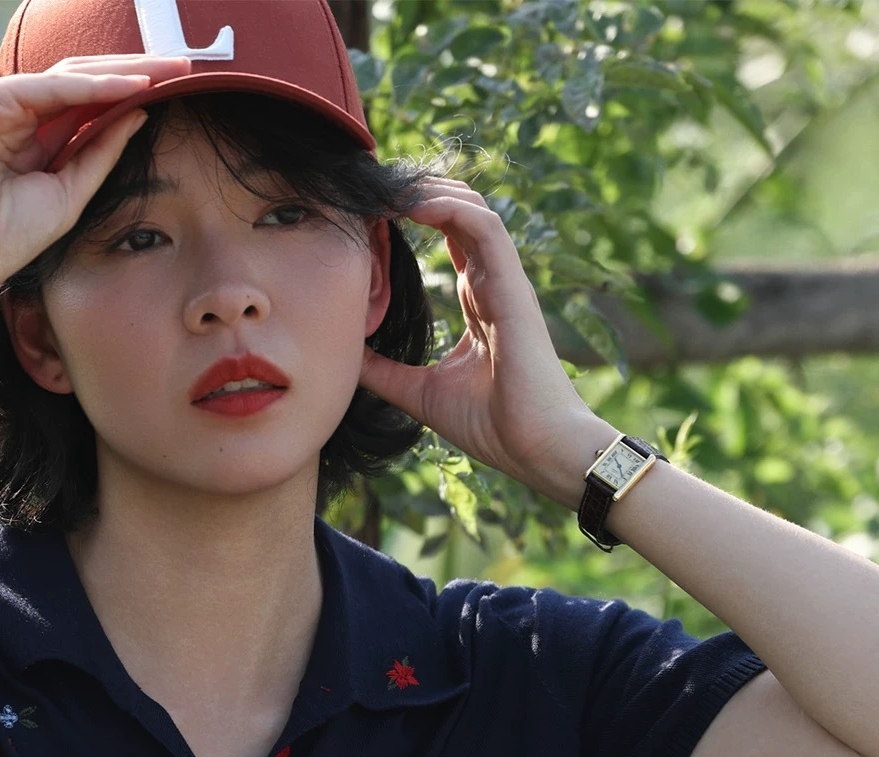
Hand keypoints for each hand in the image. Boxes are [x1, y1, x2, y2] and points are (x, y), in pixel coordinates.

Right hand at [0, 54, 193, 313]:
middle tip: (182, 67)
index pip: (87, 109)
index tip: (175, 93)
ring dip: (119, 72)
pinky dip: (88, 87)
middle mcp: (14, 116)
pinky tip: (126, 87)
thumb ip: (98, 156)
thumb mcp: (67, 197)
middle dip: (133, 74)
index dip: (130, 98)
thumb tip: (139, 116)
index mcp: (30, 141)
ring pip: (69, 78)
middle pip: (83, 85)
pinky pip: (47, 88)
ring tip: (165, 71)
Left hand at [359, 181, 604, 493]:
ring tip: (386, 186)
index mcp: (477, 298)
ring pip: (472, 208)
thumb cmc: (491, 425)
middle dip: (417, 191)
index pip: (448, 236)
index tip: (370, 210)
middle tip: (373, 185)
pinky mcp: (513, 286)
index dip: (412, 215)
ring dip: (428, 190)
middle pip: (458, 210)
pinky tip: (412, 205)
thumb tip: (343, 358)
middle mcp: (492, 281)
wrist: (535, 449)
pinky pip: (484, 226)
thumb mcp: (420, 394)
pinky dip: (449, 209)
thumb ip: (384, 372)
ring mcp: (505, 280)